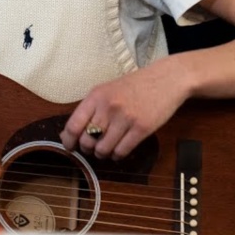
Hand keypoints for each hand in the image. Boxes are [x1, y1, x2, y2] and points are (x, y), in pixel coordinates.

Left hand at [59, 64, 188, 160]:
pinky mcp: (142, 128)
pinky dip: (117, 156)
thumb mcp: (107, 90)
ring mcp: (126, 118)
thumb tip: (70, 134)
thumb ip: (91, 109)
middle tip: (93, 148)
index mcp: (96, 96)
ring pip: (103, 149)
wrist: (166, 79)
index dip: (69, 141)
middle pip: (87, 140)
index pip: (73, 125)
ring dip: (103, 154)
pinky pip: (121, 151)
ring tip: (107, 149)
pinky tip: (119, 151)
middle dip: (87, 149)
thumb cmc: (134, 86)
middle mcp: (109, 107)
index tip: (70, 147)